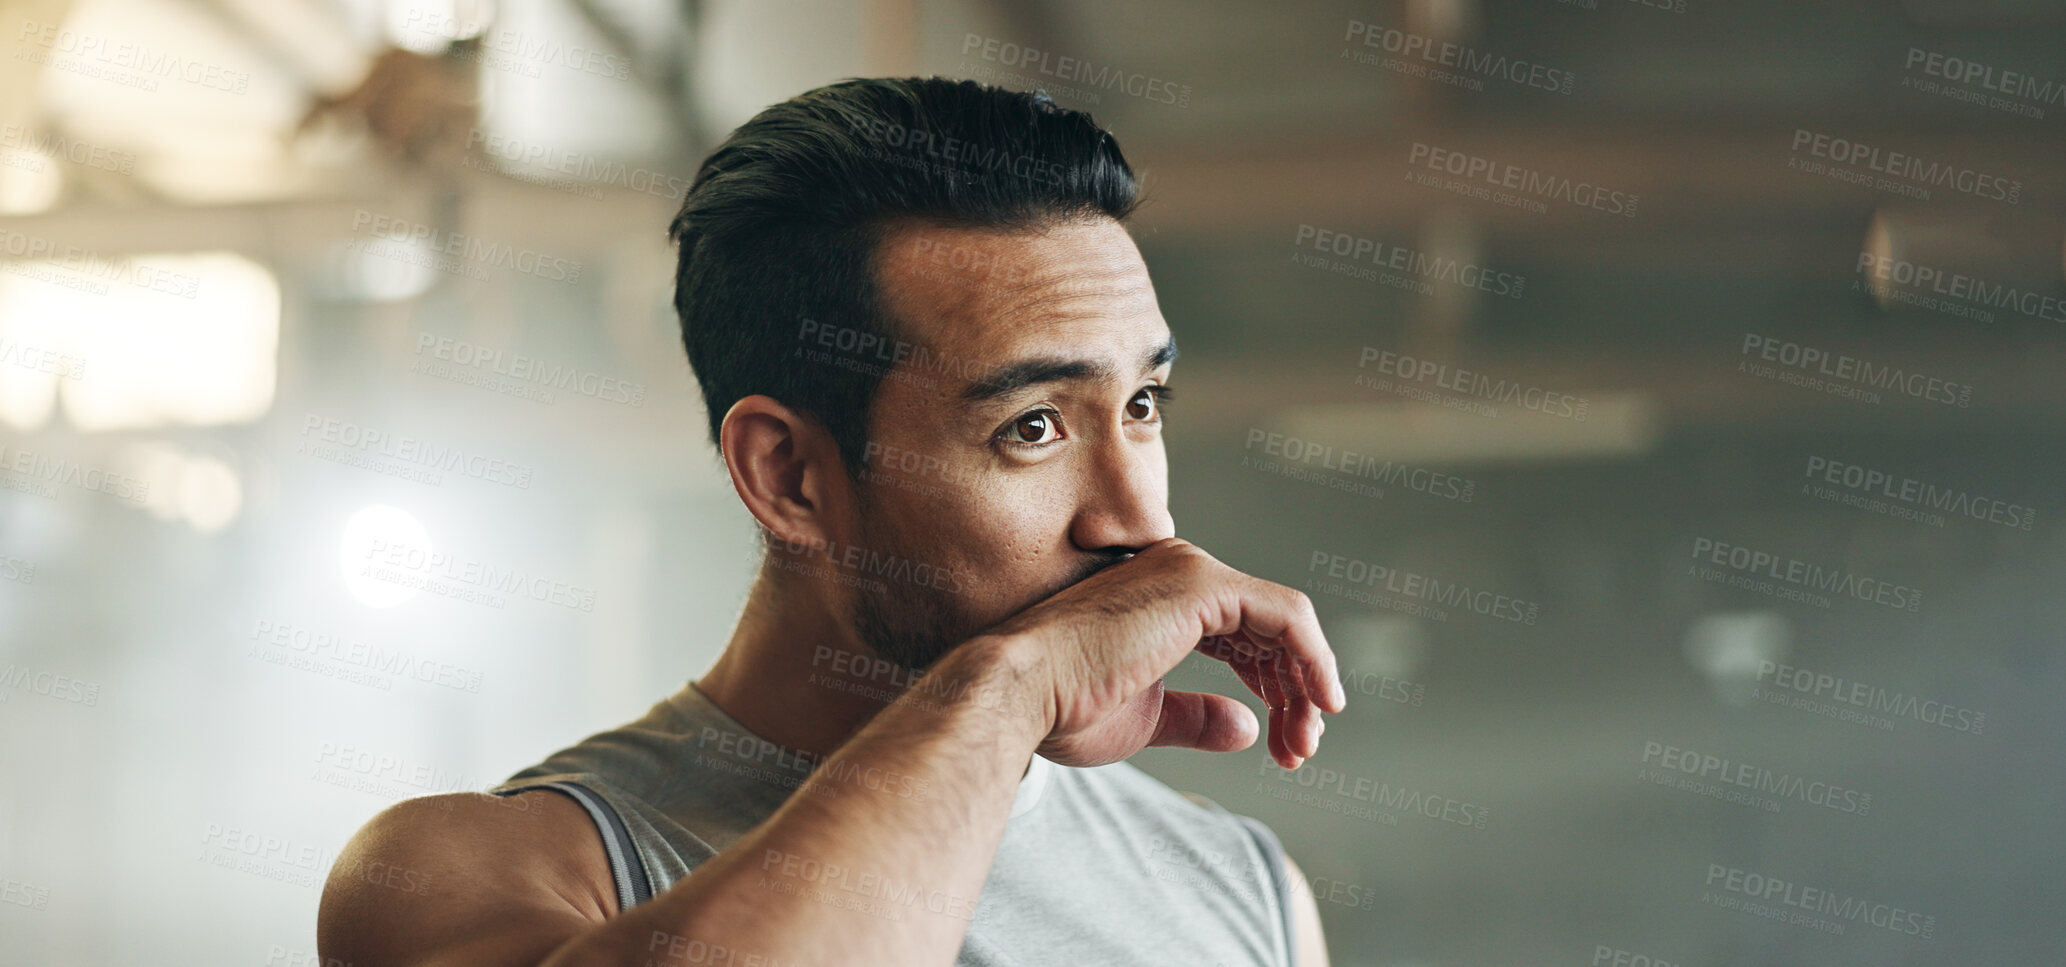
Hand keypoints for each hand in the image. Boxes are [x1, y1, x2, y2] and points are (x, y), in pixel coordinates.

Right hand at [978, 538, 1346, 769]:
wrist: (1023, 694)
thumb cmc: (1066, 709)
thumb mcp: (1148, 718)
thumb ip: (1197, 716)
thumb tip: (1246, 728)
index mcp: (1161, 598)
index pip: (1242, 635)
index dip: (1272, 687)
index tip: (1286, 742)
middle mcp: (1179, 571)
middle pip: (1269, 630)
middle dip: (1295, 692)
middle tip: (1301, 748)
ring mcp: (1191, 572)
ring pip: (1284, 623)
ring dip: (1305, 684)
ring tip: (1303, 742)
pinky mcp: (1202, 585)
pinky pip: (1285, 615)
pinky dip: (1312, 657)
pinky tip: (1319, 701)